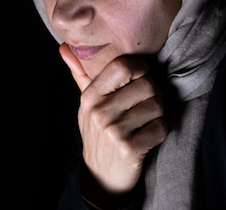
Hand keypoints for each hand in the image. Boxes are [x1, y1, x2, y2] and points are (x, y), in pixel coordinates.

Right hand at [59, 43, 167, 195]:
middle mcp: (99, 112)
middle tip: (148, 103)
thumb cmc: (98, 134)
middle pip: (146, 84)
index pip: (122, 66)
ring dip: (159, 113)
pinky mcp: (129, 149)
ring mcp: (113, 131)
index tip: (141, 78)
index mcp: (90, 96)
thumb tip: (64, 47)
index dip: (140, 68)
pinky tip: (150, 135)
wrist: (101, 178)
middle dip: (155, 93)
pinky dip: (162, 130)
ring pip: (157, 105)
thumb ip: (80, 74)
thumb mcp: (86, 105)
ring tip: (148, 119)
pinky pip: (161, 127)